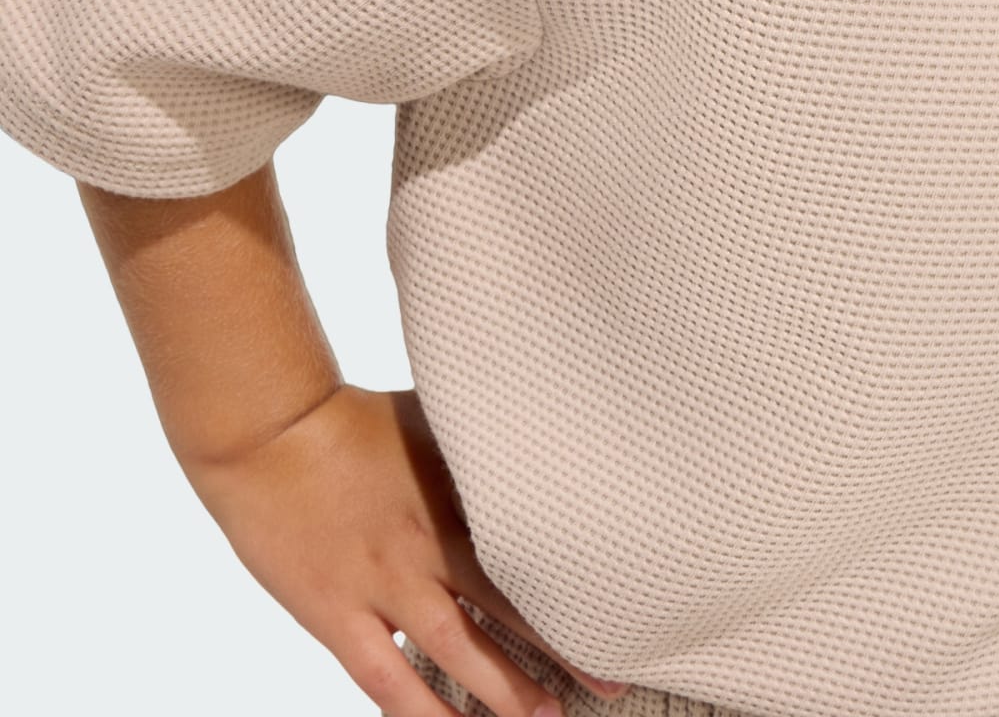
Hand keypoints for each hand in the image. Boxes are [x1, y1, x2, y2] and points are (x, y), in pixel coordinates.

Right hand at [182, 383, 633, 715]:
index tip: (620, 619)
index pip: (532, 558)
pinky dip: (416, 709)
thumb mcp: (434, 422)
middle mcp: (427, 551)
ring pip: (451, 653)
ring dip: (499, 691)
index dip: (575, 594)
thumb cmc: (356, 418)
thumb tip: (536, 440)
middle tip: (609, 685)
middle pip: (505, 612)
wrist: (271, 432)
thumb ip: (478, 450)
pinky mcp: (333, 615)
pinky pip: (381, 677)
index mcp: (457, 503)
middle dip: (559, 652)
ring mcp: (379, 587)